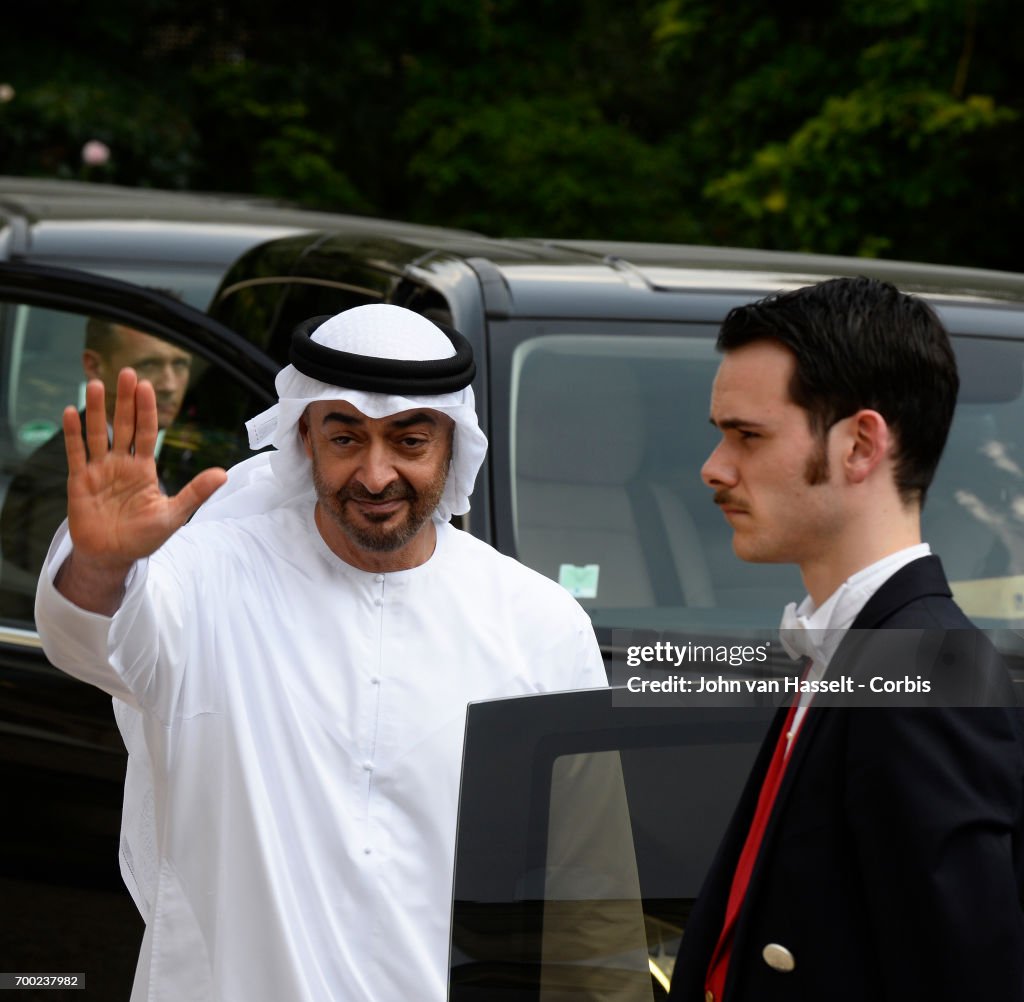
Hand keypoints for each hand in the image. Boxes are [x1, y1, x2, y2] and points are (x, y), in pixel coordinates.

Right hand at [56, 368, 226, 611]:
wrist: (113, 557)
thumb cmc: (143, 537)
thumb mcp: (174, 516)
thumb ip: (195, 493)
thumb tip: (223, 474)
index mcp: (144, 469)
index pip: (146, 433)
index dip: (146, 411)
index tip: (147, 387)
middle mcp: (121, 464)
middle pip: (122, 426)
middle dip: (125, 401)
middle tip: (127, 373)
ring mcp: (99, 470)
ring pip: (97, 434)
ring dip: (97, 410)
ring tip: (98, 384)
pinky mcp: (79, 481)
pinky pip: (75, 453)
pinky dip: (72, 434)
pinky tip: (71, 412)